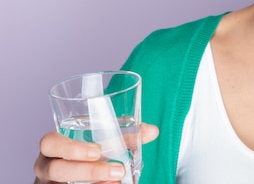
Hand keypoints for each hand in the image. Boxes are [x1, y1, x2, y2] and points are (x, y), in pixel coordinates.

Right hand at [33, 123, 158, 183]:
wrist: (77, 175)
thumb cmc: (87, 154)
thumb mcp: (102, 144)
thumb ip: (125, 137)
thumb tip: (153, 131)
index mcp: (52, 147)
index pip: (49, 143)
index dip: (70, 147)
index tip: (97, 150)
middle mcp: (46, 167)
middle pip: (56, 169)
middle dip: (88, 171)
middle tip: (117, 171)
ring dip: (93, 183)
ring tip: (117, 182)